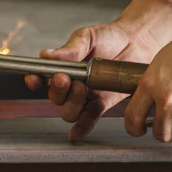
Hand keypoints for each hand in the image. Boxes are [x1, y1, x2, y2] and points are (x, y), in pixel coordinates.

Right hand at [25, 22, 158, 141]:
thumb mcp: (87, 37)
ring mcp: (85, 97)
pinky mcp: (102, 104)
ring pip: (69, 111)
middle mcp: (70, 87)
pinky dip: (82, 128)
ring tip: (83, 87)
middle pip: (55, 99)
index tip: (34, 77)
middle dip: (58, 90)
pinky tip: (75, 135)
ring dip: (72, 103)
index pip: (42, 80)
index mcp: (62, 70)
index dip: (35, 81)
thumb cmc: (109, 37)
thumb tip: (45, 55)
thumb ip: (69, 49)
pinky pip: (89, 119)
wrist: (137, 41)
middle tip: (66, 79)